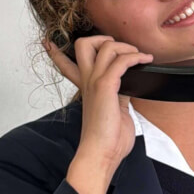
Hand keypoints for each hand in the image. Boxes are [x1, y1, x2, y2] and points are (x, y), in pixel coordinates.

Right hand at [45, 34, 152, 193]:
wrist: (101, 155)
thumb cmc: (108, 140)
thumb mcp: (115, 111)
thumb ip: (120, 95)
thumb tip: (132, 83)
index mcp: (86, 88)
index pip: (66, 65)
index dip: (57, 53)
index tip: (49, 43)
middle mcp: (87, 82)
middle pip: (83, 45)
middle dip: (103, 38)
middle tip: (122, 49)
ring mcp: (95, 82)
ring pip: (106, 46)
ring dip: (128, 47)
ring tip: (141, 57)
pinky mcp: (105, 87)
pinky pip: (121, 61)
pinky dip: (136, 57)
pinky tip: (145, 61)